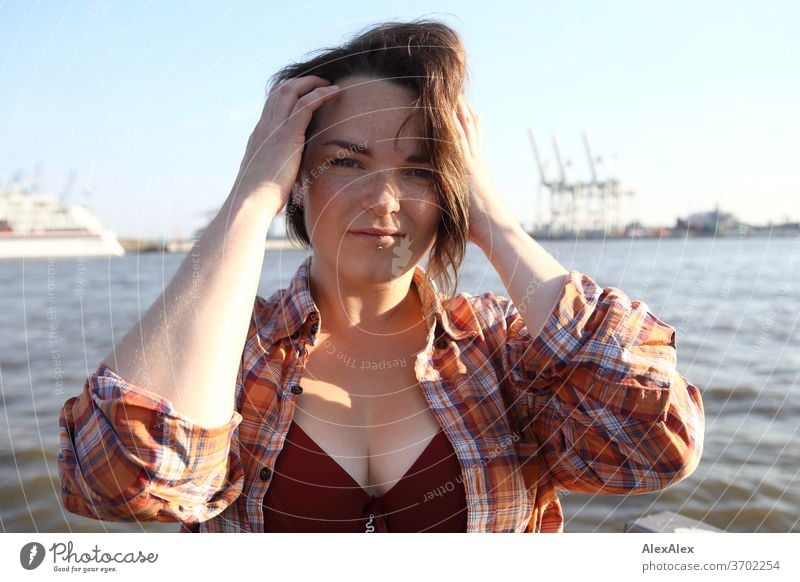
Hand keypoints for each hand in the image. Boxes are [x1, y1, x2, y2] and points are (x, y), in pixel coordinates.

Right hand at [231, 76, 339, 209]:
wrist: (251, 203)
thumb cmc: (260, 200)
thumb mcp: (268, 180)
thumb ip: (278, 172)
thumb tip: (289, 181)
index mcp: (260, 137)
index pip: (272, 105)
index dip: (288, 94)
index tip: (304, 93)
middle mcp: (264, 128)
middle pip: (280, 91)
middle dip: (300, 82)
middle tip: (319, 82)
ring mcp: (274, 130)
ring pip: (291, 91)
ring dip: (311, 83)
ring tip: (329, 83)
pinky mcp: (287, 136)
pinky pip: (304, 105)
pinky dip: (319, 94)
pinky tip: (333, 92)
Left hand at [452, 95, 514, 247]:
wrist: (498, 230)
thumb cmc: (483, 228)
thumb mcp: (468, 207)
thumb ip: (460, 199)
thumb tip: (452, 206)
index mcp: (478, 167)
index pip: (473, 134)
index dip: (466, 116)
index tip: (457, 100)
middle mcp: (477, 159)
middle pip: (470, 123)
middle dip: (461, 103)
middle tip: (451, 82)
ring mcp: (473, 161)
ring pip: (465, 125)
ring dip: (457, 105)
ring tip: (447, 84)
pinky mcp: (467, 167)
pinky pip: (458, 138)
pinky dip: (451, 121)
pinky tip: (444, 105)